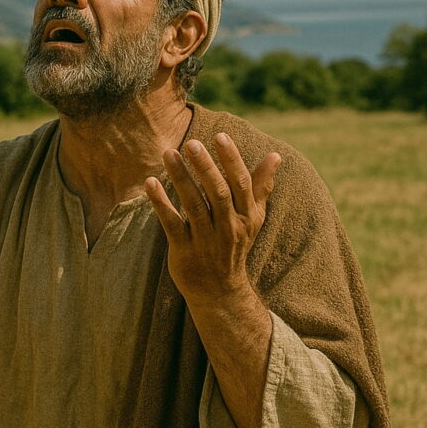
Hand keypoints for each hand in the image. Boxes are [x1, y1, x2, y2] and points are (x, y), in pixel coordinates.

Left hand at [145, 133, 280, 306]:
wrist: (220, 291)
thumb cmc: (235, 246)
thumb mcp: (253, 218)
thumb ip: (261, 187)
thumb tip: (275, 156)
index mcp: (246, 216)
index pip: (240, 183)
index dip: (231, 159)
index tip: (219, 136)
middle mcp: (229, 228)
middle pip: (217, 192)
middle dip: (205, 166)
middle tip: (191, 143)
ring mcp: (206, 240)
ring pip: (193, 205)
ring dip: (180, 178)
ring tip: (169, 153)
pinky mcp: (184, 251)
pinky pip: (172, 224)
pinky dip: (161, 203)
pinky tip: (150, 182)